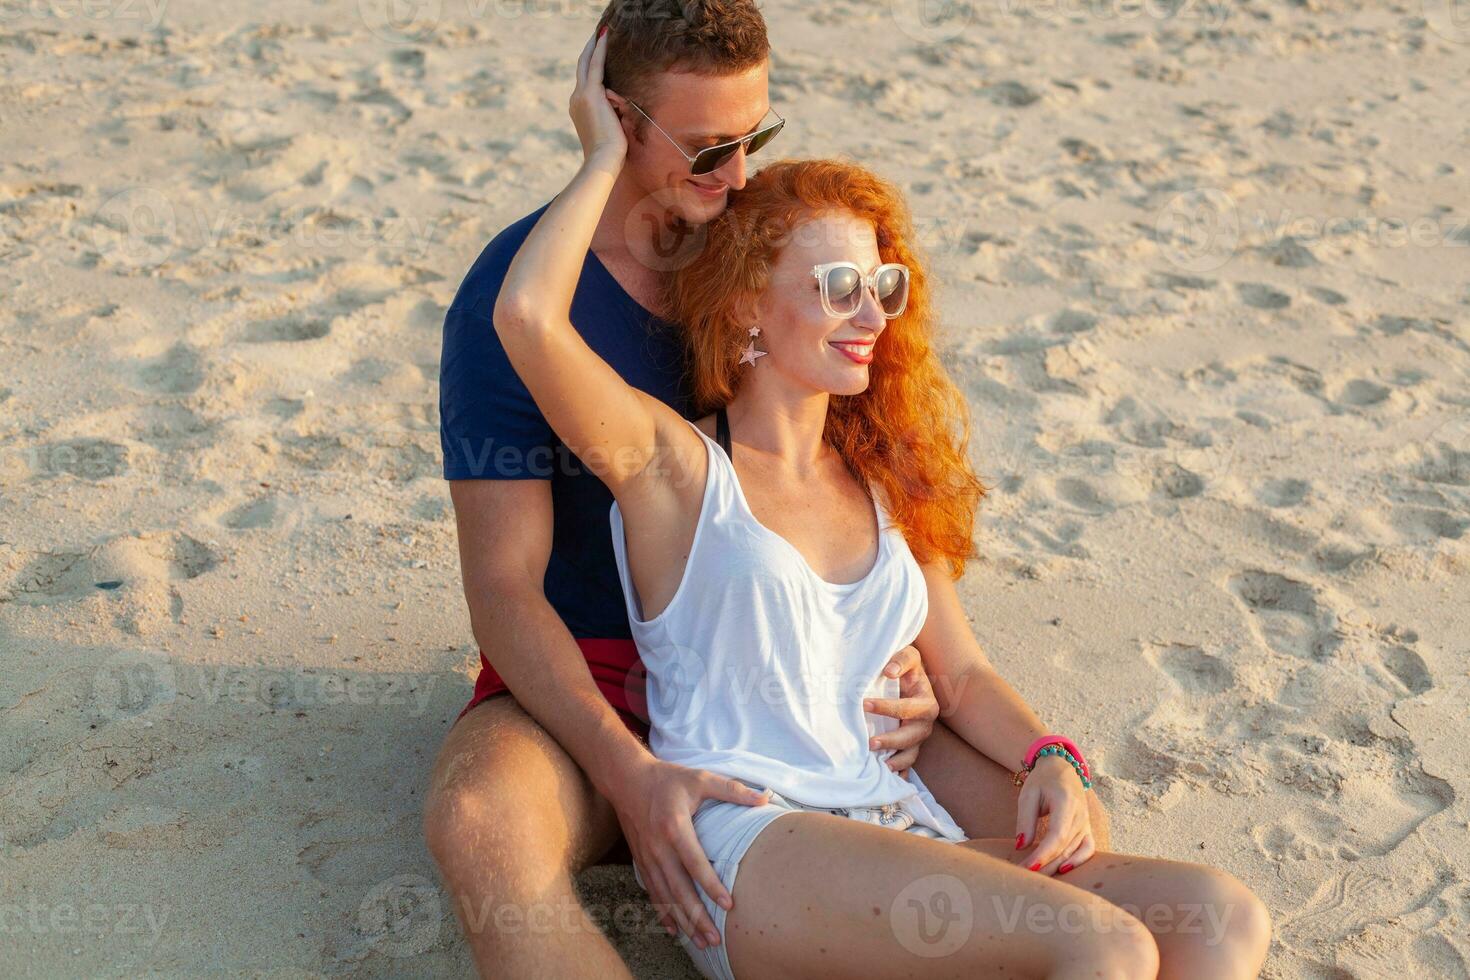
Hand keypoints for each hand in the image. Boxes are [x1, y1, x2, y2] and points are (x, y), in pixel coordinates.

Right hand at [570, 28, 625, 168]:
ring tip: (602, 32)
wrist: (603, 159)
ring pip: (587, 63)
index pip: (585, 81)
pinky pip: (596, 65)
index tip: (595, 51)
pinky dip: (600, 50)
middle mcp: (576, 99)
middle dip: (589, 50)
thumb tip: (617, 100)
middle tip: (597, 34)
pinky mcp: (591, 94)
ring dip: (595, 46)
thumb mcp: (610, 126)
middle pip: (582, 67)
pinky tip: (604, 36)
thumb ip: (611, 111)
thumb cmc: (610, 151)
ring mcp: (581, 96)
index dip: (589, 64)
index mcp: (579, 108)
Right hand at [606, 756, 770, 950]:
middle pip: (678, 889)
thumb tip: (763, 798)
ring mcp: (647, 857)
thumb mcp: (700, 778)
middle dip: (697, 916)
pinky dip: (663, 913)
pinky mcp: (641, 861)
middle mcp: (658, 847)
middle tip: (715, 938)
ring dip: (682, 921)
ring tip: (701, 941)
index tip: (728, 904)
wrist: (627, 779)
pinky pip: (653, 892)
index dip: (711, 885)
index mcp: (675, 827)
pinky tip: (675, 930)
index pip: (695, 863)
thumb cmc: (667, 779)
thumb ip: (731, 790)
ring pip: (665, 896)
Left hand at [863, 644, 939, 778]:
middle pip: (912, 737)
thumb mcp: (908, 657)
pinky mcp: (909, 747)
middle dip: (892, 741)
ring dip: (896, 761)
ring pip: (911, 754)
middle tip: (870, 743)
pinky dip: (899, 773)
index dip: (887, 707)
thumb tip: (890, 672)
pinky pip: (906, 763)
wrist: (909, 678)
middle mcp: (924, 723)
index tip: (864, 704)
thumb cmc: (906, 667)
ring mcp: (917, 738)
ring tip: (880, 767)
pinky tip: (886, 780)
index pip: (907, 708)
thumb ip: (902, 659)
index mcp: (926, 703)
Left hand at [1016, 755, 1094, 875]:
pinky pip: (1088, 849)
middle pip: (1066, 848)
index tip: (1028, 868)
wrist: (1061, 768)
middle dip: (1046, 865)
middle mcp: (1081, 815)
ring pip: (1075, 852)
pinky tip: (1063, 870)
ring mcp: (1086, 823)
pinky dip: (1079, 861)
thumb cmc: (1042, 780)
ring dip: (1057, 867)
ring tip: (1038, 878)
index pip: (1057, 835)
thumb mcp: (1028, 794)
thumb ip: (1025, 820)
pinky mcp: (1087, 829)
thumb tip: (1020, 846)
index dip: (1044, 854)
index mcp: (1066, 803)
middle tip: (1025, 878)